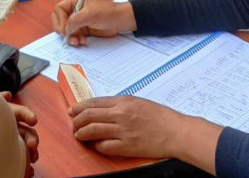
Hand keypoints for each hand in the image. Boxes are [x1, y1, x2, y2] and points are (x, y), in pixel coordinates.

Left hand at [1, 91, 38, 176]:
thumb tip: (8, 94)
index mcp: (9, 114)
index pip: (20, 113)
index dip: (28, 115)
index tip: (34, 120)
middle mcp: (13, 128)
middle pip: (26, 133)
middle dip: (32, 138)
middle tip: (33, 146)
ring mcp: (12, 143)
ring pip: (26, 148)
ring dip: (31, 153)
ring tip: (32, 160)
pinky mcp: (9, 156)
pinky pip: (19, 162)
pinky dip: (25, 167)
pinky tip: (27, 172)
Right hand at [51, 0, 135, 46]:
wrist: (120, 21)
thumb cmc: (108, 12)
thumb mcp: (90, 14)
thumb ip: (75, 20)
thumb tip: (66, 29)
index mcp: (75, 0)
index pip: (59, 9)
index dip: (60, 20)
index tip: (65, 29)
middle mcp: (74, 10)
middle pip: (60, 20)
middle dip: (63, 30)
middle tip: (68, 36)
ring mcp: (78, 20)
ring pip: (66, 30)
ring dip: (70, 37)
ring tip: (77, 41)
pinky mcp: (83, 29)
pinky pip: (73, 35)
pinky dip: (75, 40)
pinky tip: (82, 41)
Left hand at [70, 96, 215, 163]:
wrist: (176, 131)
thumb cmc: (160, 117)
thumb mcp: (138, 102)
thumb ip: (120, 104)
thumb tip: (103, 109)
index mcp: (123, 101)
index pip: (94, 102)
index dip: (79, 107)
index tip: (72, 111)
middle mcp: (120, 114)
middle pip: (89, 115)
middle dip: (77, 120)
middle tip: (73, 124)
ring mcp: (123, 130)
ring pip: (92, 130)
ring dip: (81, 133)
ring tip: (79, 135)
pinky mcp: (127, 146)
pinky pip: (104, 146)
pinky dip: (97, 146)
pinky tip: (96, 145)